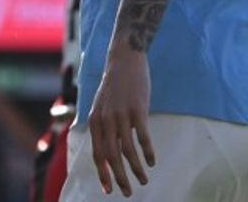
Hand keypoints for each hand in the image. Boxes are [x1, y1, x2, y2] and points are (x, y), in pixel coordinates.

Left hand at [87, 46, 155, 196]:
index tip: (109, 190)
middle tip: (128, 192)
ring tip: (143, 179)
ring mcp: (121, 115)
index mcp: (95, 121)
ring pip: (127, 151)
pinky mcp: (137, 110)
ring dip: (136, 169)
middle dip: (119, 178)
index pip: (97, 154)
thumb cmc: (114, 87)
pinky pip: (143, 137)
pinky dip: (148, 152)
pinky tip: (152, 162)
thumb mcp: (101, 107)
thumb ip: (102, 127)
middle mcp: (105, 120)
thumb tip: (107, 151)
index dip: (103, 174)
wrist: (124, 60)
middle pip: (111, 157)